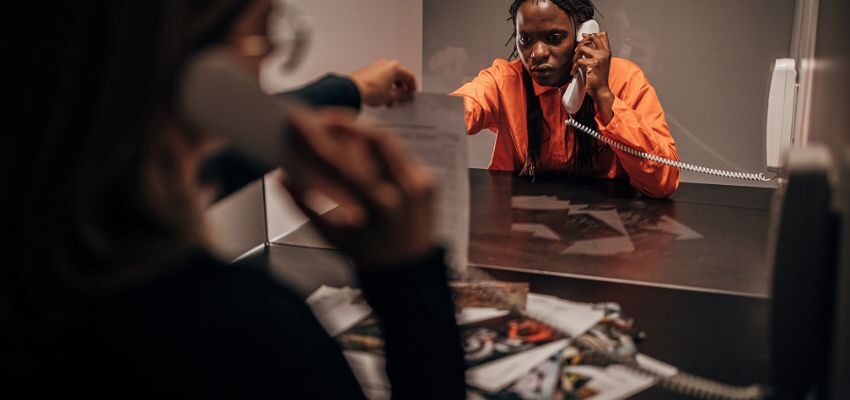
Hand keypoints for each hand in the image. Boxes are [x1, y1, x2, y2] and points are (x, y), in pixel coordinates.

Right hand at [280, 107, 435, 267]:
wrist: (408, 274)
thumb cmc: (367, 256)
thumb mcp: (330, 236)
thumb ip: (304, 204)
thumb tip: (283, 177)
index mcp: (375, 207)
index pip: (339, 161)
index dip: (315, 138)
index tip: (299, 121)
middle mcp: (402, 192)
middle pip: (375, 137)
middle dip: (347, 123)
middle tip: (324, 120)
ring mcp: (419, 185)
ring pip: (390, 143)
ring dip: (364, 134)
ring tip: (342, 135)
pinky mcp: (429, 183)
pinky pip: (401, 156)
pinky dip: (380, 153)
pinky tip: (365, 156)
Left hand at [349, 59, 416, 106]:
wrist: (353, 90)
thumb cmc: (370, 90)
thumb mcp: (391, 96)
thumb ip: (401, 95)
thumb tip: (403, 95)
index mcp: (395, 67)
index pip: (410, 76)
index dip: (413, 87)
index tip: (412, 94)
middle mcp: (386, 63)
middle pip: (400, 76)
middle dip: (402, 89)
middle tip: (402, 98)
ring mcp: (377, 66)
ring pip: (390, 77)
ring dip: (393, 89)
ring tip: (391, 100)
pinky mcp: (369, 70)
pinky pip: (382, 77)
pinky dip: (385, 86)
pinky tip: (382, 97)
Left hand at [571, 31, 614, 122]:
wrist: (601, 89)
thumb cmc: (598, 77)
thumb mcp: (599, 62)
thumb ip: (594, 53)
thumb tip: (584, 44)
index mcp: (607, 52)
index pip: (603, 35)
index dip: (592, 34)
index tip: (584, 36)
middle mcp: (605, 53)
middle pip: (592, 37)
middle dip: (582, 41)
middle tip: (577, 49)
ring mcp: (600, 57)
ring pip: (582, 48)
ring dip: (575, 56)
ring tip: (574, 63)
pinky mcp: (593, 64)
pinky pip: (579, 61)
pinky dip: (574, 67)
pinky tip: (574, 72)